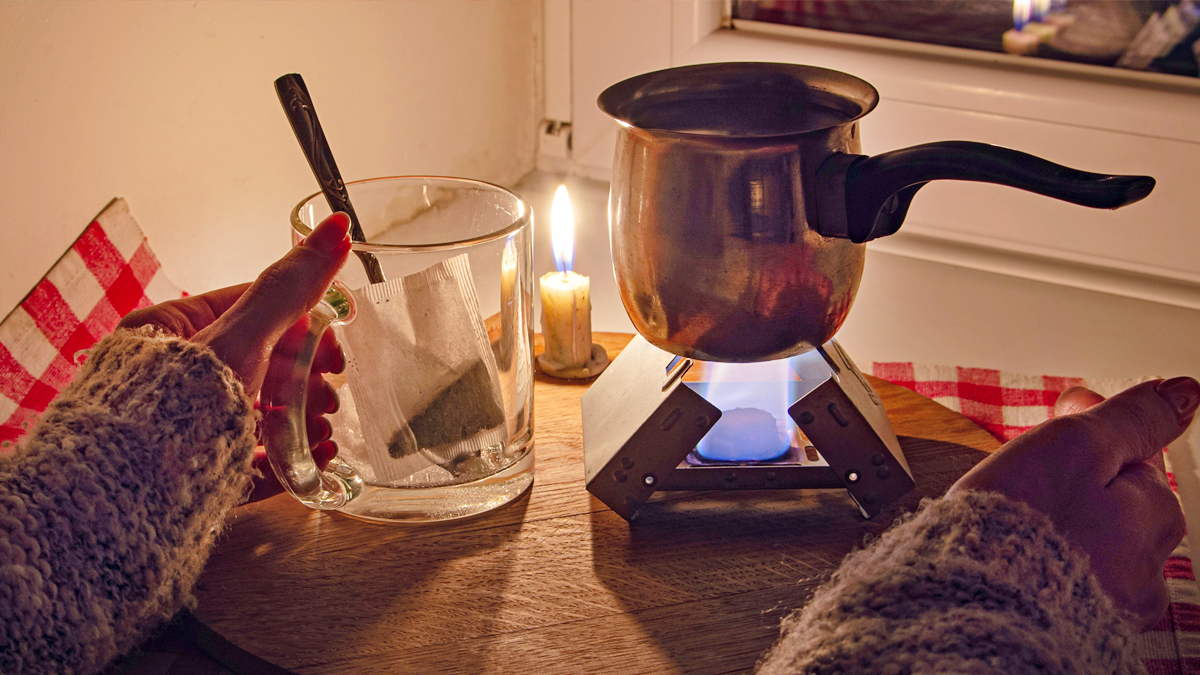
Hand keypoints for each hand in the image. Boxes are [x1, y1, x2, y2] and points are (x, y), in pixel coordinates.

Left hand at [118, 212, 352, 502]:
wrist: (135, 498)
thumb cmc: (176, 405)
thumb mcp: (242, 338)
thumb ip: (289, 289)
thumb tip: (336, 228)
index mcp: (171, 334)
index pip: (253, 310)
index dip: (304, 321)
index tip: (340, 336)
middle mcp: (176, 379)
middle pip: (264, 365)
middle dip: (309, 379)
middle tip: (331, 391)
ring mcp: (189, 429)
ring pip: (263, 414)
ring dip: (306, 419)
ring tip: (324, 431)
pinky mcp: (203, 477)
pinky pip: (257, 461)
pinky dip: (294, 459)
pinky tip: (317, 460)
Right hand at [949, 377, 1198, 630]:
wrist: (973, 600)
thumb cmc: (1022, 523)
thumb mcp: (1076, 446)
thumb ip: (1132, 418)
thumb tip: (1183, 393)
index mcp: (1156, 515)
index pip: (1134, 457)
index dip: (1086, 436)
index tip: (1051, 427)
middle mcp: (1149, 567)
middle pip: (1116, 505)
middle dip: (1076, 486)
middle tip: (1025, 484)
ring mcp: (1115, 606)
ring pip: (1092, 546)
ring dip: (1061, 529)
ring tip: (1016, 525)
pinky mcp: (1078, 630)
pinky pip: (1070, 586)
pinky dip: (1048, 569)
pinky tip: (1020, 561)